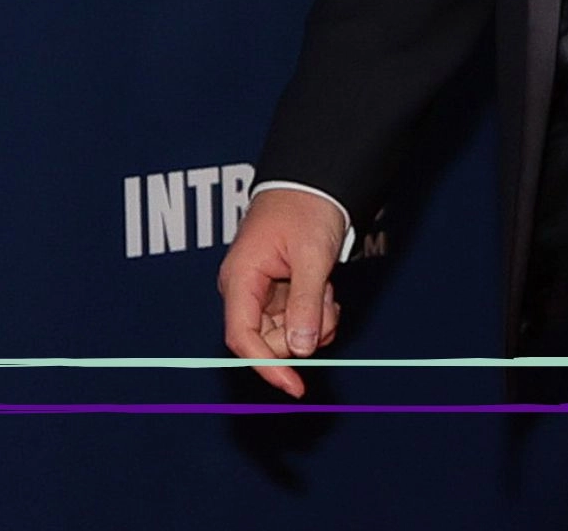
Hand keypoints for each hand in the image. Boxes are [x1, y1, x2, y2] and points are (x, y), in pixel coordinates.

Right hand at [217, 187, 348, 397]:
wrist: (314, 181)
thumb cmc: (307, 209)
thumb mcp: (313, 256)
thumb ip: (306, 303)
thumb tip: (300, 350)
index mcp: (239, 280)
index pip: (243, 339)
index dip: (267, 367)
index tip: (296, 386)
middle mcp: (244, 290)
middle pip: (269, 341)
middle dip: (303, 331)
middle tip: (328, 300)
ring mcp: (260, 293)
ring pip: (286, 332)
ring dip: (314, 319)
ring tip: (326, 285)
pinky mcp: (278, 292)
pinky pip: (296, 319)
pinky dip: (315, 312)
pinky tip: (325, 288)